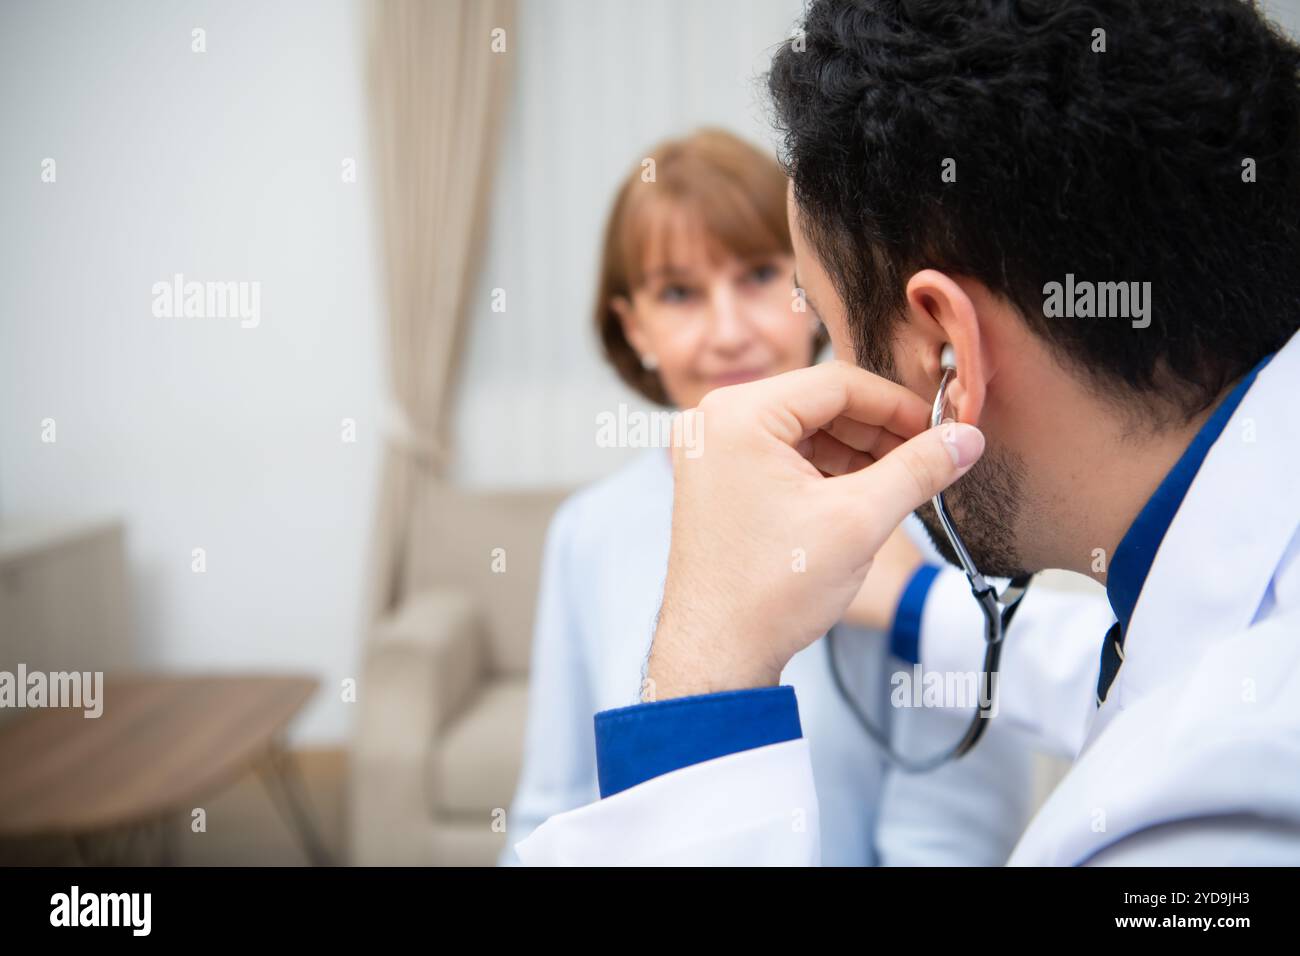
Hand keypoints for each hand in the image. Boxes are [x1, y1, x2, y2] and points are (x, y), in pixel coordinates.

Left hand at [646, 360, 982, 699]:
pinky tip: (865, 495)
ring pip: (805, 431)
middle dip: (878, 431)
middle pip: (819, 403)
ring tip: (904, 482)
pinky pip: (784, 456)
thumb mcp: (860, 521)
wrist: (718, 653)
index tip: (941, 430)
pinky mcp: (718, 479)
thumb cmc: (771, 589)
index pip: (837, 383)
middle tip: (930, 457)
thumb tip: (967, 438)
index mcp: (737, 414)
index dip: (898, 405)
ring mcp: (711, 451)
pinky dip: (827, 471)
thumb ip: (918, 469)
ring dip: (856, 452)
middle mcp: (713, 421)